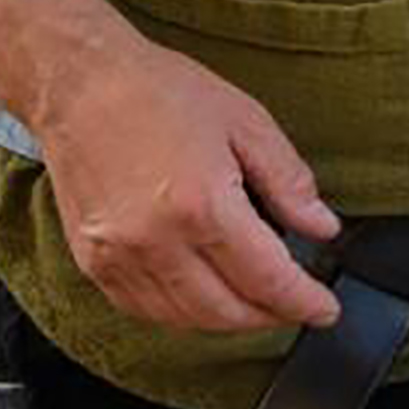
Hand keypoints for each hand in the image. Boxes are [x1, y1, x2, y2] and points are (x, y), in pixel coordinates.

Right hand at [35, 36, 342, 333]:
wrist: (82, 86)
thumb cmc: (162, 93)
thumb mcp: (248, 123)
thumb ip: (289, 182)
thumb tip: (322, 226)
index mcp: (203, 205)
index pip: (266, 279)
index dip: (303, 302)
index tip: (325, 310)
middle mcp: (157, 242)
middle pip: (227, 311)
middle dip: (271, 316)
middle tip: (298, 305)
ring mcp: (118, 257)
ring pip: (186, 319)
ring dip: (229, 321)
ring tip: (259, 304)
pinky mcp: (92, 263)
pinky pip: (144, 310)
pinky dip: (183, 315)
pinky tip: (206, 298)